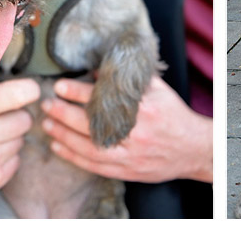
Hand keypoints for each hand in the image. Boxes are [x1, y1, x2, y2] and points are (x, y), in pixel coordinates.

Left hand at [41, 75, 212, 183]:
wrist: (192, 148)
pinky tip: (58, 147)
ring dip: (64, 135)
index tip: (60, 86)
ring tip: (47, 124)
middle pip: (91, 124)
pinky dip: (73, 157)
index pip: (103, 99)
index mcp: (143, 109)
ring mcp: (131, 155)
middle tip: (47, 104)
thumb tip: (100, 69)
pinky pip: (94, 165)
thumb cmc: (173, 115)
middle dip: (64, 113)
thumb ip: (130, 79)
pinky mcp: (127, 171)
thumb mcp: (157, 90)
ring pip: (89, 147)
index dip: (78, 92)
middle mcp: (135, 133)